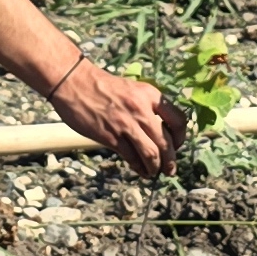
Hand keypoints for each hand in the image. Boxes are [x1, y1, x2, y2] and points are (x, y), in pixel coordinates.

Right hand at [48, 61, 177, 175]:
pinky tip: (141, 171)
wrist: (75, 82)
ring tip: (155, 172)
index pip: (178, 120)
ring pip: (151, 154)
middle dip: (171, 160)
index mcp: (150, 95)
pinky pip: (132, 158)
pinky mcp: (111, 137)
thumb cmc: (102, 86)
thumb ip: (147, 106)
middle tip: (170, 169)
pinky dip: (139, 167)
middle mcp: (142, 110)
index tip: (177, 146)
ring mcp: (126, 125)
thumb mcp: (132, 89)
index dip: (181, 138)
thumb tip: (159, 130)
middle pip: (166, 142)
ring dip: (156, 167)